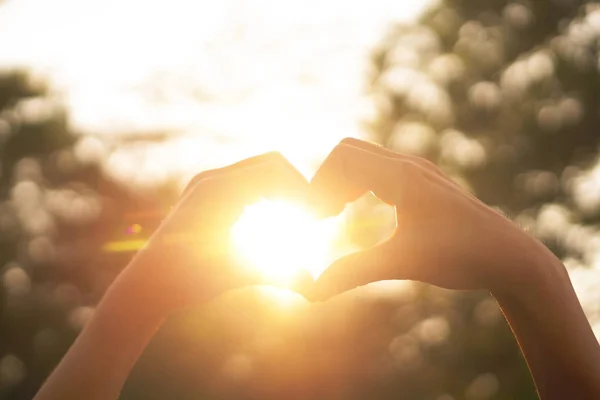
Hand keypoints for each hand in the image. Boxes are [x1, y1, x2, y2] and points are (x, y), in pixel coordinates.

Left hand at [115, 152, 312, 314]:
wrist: (147, 285)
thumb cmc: (187, 282)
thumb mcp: (236, 275)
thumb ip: (278, 276)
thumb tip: (315, 289)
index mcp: (218, 190)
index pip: (274, 170)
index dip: (301, 190)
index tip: (317, 219)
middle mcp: (211, 179)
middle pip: (271, 163)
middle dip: (295, 187)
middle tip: (312, 217)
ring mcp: (207, 183)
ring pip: (260, 170)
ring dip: (282, 190)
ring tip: (299, 220)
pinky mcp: (206, 193)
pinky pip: (247, 182)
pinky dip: (267, 195)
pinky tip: (276, 222)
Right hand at [310, 138, 552, 298]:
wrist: (509, 256)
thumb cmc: (461, 255)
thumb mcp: (403, 262)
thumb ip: (355, 271)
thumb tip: (312, 290)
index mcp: (402, 175)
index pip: (342, 159)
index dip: (318, 186)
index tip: (313, 222)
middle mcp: (408, 165)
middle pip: (348, 152)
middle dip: (326, 180)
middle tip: (319, 217)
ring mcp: (417, 171)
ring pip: (363, 159)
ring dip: (342, 181)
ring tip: (333, 215)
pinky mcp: (423, 183)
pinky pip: (378, 170)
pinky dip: (359, 185)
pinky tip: (358, 213)